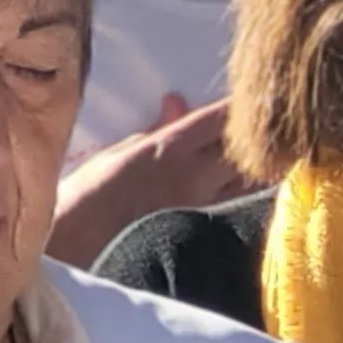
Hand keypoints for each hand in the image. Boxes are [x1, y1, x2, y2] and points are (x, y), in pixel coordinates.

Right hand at [48, 95, 252, 264]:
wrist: (80, 248)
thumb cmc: (89, 196)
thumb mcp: (119, 152)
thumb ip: (156, 129)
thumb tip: (177, 105)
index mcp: (171, 148)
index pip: (223, 118)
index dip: (242, 104)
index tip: (252, 95)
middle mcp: (195, 176)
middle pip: (246, 149)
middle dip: (258, 135)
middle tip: (262, 123)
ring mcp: (202, 205)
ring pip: (247, 178)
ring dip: (257, 162)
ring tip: (261, 149)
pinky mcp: (201, 228)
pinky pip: (234, 201)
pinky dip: (243, 186)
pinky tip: (242, 179)